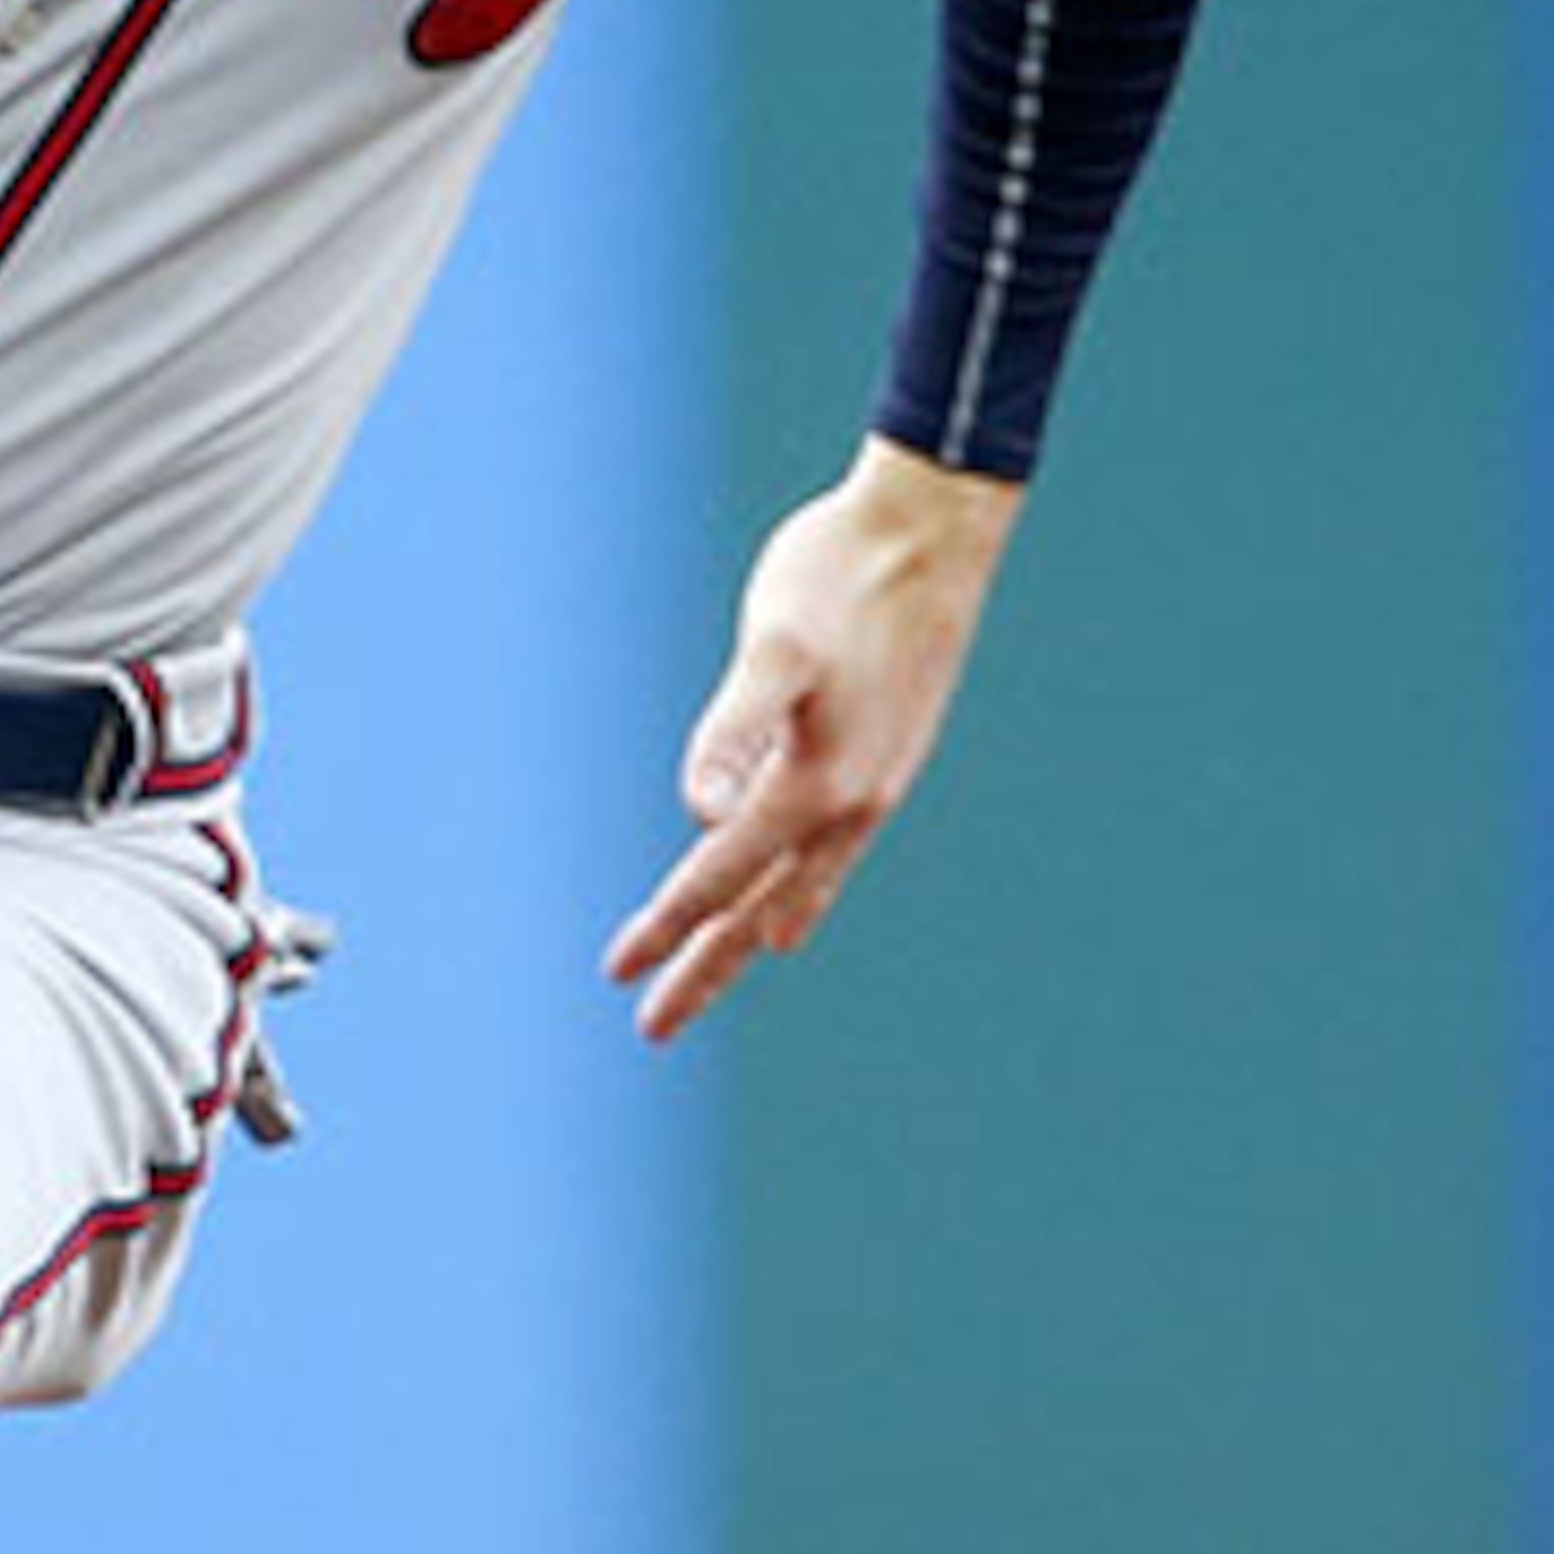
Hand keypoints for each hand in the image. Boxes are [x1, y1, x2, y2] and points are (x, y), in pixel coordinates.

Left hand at [603, 437, 1023, 1045]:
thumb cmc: (841, 574)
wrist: (935, 526)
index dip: (665, 925)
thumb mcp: (775, 646)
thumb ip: (734, 728)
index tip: (617, 972)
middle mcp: (853, 802)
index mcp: (817, 783)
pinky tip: (786, 889)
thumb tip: (700, 814)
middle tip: (655, 1027)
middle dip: (705, 966)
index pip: (720, 875)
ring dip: (750, 933)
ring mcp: (876, 786)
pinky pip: (831, 852)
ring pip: (801, 886)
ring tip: (719, 968)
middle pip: (761, 909)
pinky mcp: (887, 759)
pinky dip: (795, 887)